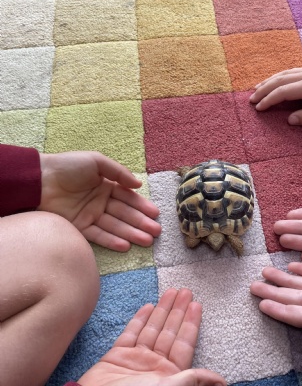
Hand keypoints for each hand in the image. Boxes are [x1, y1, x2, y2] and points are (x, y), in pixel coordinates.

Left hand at [38, 151, 160, 250]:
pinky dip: (111, 240)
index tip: (156, 214)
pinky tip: (126, 246)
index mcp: (106, 186)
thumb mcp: (97, 162)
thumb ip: (119, 172)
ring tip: (147, 241)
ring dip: (131, 234)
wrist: (38, 179)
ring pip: (115, 226)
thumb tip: (138, 185)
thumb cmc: (68, 166)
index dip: (142, 206)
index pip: (128, 198)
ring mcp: (90, 215)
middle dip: (141, 223)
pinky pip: (98, 235)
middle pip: (125, 214)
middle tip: (156, 232)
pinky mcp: (79, 227)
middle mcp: (101, 202)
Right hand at [78, 288, 226, 385]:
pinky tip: (148, 306)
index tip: (197, 304)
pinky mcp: (116, 356)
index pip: (184, 342)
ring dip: (162, 310)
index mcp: (169, 373)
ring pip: (152, 328)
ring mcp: (135, 359)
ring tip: (170, 292)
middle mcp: (154, 364)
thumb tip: (222, 382)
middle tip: (185, 290)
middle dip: (178, 310)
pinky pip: (130, 333)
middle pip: (169, 331)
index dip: (191, 323)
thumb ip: (193, 379)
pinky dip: (139, 319)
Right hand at [249, 68, 301, 124]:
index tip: (258, 109)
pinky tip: (274, 80)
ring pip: (283, 74)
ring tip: (256, 88)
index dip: (268, 100)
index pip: (282, 92)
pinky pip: (290, 71)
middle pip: (278, 80)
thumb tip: (289, 120)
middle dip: (263, 90)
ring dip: (268, 81)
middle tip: (251, 100)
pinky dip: (278, 76)